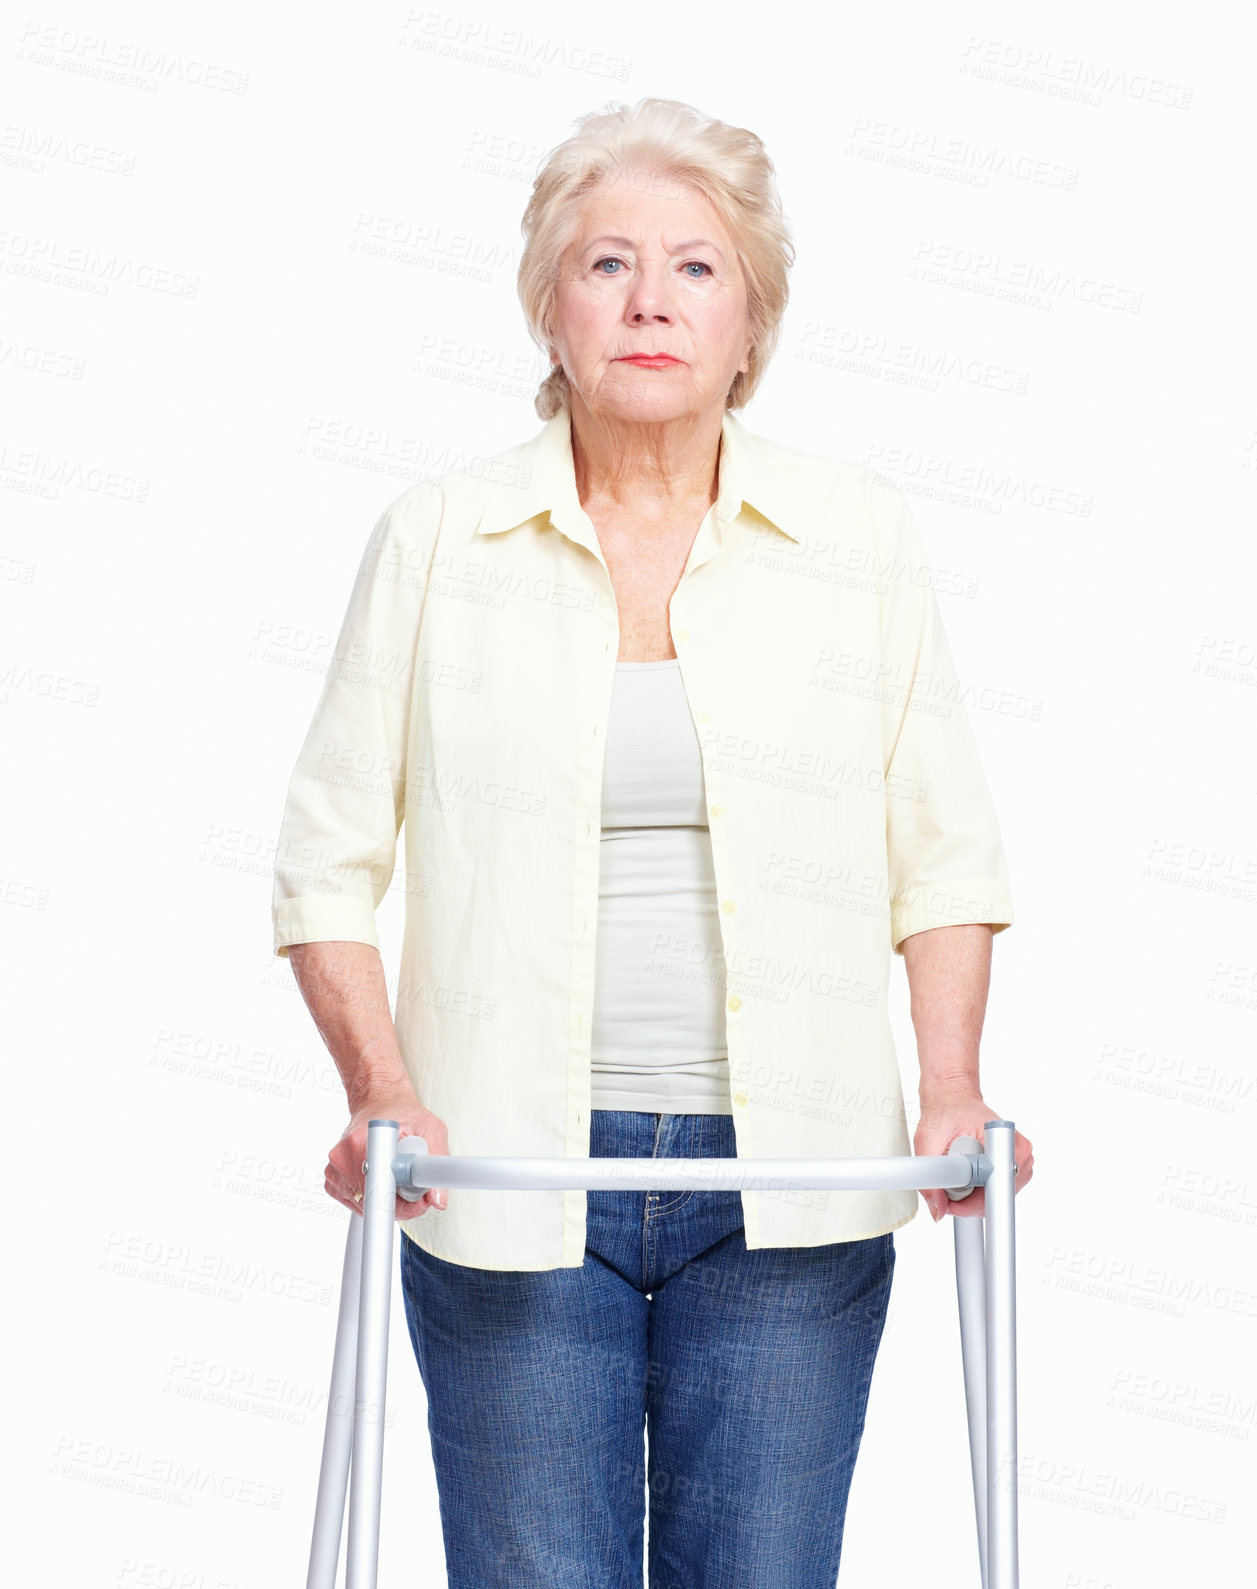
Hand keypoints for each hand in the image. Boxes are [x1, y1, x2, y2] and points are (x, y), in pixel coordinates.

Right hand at [326, 1087, 450, 1219]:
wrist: (381, 1102)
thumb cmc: (404, 1114)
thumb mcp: (430, 1129)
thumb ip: (437, 1163)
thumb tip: (438, 1199)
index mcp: (363, 1142)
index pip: (376, 1190)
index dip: (400, 1204)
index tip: (414, 1203)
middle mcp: (343, 1156)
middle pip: (373, 1203)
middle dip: (399, 1202)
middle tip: (411, 1181)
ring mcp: (335, 1169)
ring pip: (365, 1206)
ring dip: (386, 1199)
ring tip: (394, 1172)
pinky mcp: (332, 1179)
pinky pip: (356, 1202)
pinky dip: (372, 1197)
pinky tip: (379, 1176)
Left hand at [914, 1093, 1033, 1221]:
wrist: (952, 1099)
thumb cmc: (944, 1114)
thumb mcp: (927, 1141)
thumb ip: (929, 1177)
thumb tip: (938, 1210)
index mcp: (1003, 1138)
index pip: (1000, 1186)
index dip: (975, 1203)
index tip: (956, 1203)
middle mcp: (1018, 1149)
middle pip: (1000, 1197)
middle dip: (971, 1201)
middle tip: (950, 1184)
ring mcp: (1020, 1159)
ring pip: (1001, 1198)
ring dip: (976, 1196)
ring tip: (960, 1174)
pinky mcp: (1016, 1165)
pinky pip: (1001, 1192)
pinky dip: (983, 1192)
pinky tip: (970, 1176)